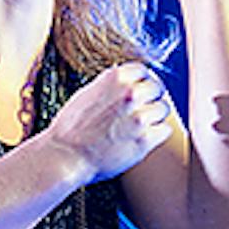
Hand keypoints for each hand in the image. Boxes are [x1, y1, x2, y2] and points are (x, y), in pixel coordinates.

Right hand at [40, 63, 174, 183]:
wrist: (64, 157)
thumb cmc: (71, 129)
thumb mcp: (88, 94)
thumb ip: (111, 86)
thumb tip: (129, 81)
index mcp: (115, 78)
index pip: (144, 71)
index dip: (142, 83)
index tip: (140, 92)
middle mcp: (130, 93)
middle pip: (158, 89)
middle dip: (151, 99)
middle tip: (142, 111)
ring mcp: (138, 116)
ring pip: (163, 109)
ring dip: (154, 117)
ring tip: (139, 127)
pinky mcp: (144, 140)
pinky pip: (164, 130)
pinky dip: (156, 135)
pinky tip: (142, 139)